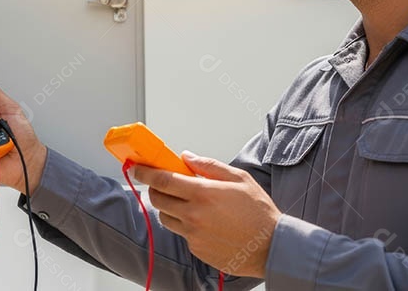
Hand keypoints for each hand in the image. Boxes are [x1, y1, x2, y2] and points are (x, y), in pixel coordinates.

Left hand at [132, 152, 279, 278]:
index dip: (145, 172)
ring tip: (186, 203)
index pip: (163, 180)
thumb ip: (209, 166)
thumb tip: (187, 157)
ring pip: (166, 218)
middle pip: (158, 199)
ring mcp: (193, 234)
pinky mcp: (196, 249)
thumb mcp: (238, 178)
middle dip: (154, 189)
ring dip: (168, 208)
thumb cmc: (258, 211)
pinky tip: (203, 221)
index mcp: (203, 193)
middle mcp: (194, 215)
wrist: (271, 246)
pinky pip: (181, 233)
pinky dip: (184, 224)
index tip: (136, 167)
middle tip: (162, 183)